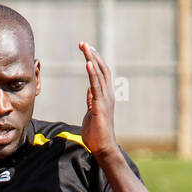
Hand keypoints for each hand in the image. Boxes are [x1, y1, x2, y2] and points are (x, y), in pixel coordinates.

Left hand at [79, 41, 117, 158]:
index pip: (101, 73)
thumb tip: (89, 90)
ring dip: (92, 59)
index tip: (86, 49)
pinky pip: (96, 87)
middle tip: (83, 43)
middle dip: (92, 55)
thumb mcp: (91, 113)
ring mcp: (105, 99)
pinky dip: (92, 74)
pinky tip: (88, 63)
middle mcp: (108, 95)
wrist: (103, 148)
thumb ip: (91, 101)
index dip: (94, 60)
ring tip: (85, 47)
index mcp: (105, 96)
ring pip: (99, 74)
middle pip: (101, 69)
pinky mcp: (100, 106)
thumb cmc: (96, 134)